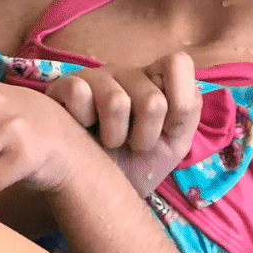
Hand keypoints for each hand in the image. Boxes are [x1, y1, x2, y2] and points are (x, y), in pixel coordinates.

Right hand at [46, 52, 202, 194]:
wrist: (95, 189)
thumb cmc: (135, 163)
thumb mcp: (174, 143)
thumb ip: (189, 112)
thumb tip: (187, 87)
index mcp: (153, 80)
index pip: (178, 63)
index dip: (180, 101)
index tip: (169, 128)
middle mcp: (125, 72)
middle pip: (153, 99)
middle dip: (146, 135)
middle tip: (133, 145)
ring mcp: (94, 77)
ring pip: (116, 101)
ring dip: (114, 136)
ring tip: (107, 143)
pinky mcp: (63, 86)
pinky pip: (79, 93)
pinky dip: (83, 122)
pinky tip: (81, 130)